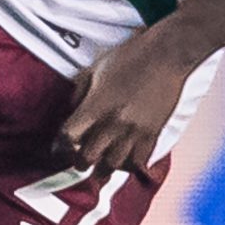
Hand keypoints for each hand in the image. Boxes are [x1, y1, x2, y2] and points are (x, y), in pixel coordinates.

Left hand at [59, 31, 195, 175]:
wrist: (166, 55)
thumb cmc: (130, 57)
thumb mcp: (94, 70)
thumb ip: (79, 93)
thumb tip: (71, 113)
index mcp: (96, 105)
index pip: (68, 137)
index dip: (59, 147)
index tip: (58, 150)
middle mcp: (114, 122)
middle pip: (88, 157)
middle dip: (78, 162)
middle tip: (77, 161)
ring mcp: (135, 130)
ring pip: (113, 165)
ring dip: (103, 170)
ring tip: (99, 169)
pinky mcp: (153, 133)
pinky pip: (139, 161)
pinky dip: (129, 166)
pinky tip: (124, 163)